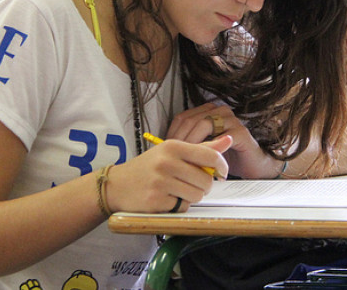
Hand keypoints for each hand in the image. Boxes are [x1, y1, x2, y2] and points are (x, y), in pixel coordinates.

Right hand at [107, 136, 230, 213]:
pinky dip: (178, 206)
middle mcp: (167, 162)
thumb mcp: (172, 151)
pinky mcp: (156, 201)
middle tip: (192, 183)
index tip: (222, 173)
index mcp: (173, 146)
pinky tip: (166, 199)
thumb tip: (228, 139)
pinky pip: (182, 207)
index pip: (210, 156)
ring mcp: (160, 182)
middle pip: (206, 180)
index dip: (222, 166)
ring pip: (196, 195)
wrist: (117, 185)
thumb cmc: (149, 167)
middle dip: (204, 186)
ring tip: (177, 190)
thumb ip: (202, 148)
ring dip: (191, 196)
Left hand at [167, 102, 280, 178]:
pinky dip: (209, 150)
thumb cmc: (225, 156)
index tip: (165, 150)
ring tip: (187, 159)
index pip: (182, 117)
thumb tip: (162, 146)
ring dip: (192, 143)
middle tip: (175, 157)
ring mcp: (231, 119)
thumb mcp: (201, 148)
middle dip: (180, 140)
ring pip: (203, 124)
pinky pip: (219, 138)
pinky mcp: (240, 132)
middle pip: (191, 120)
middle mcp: (219, 111)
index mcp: (208, 111)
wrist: (251, 166)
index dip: (172, 134)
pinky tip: (203, 162)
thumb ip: (187, 142)